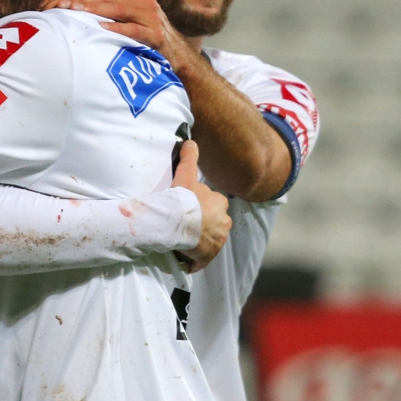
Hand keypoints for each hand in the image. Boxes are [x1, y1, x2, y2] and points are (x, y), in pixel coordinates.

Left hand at [57, 0, 189, 66]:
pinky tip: (100, 27)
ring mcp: (151, 16)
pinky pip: (132, 29)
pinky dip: (116, 28)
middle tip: (64, 5)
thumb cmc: (145, 30)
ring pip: (119, 8)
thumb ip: (113, 1)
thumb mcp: (132, 10)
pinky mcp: (154, 35)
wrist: (174, 52)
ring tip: (76, 12)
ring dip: (95, 9)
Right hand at [171, 140, 229, 272]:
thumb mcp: (185, 174)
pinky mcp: (209, 256)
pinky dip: (195, 260)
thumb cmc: (182, 199)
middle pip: (213, 223)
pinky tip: (184, 259)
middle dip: (203, 224)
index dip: (201, 205)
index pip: (213, 203)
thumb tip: (190, 140)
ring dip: (199, 241)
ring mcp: (218, 241)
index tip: (188, 207)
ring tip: (182, 240)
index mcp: (220, 204)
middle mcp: (224, 223)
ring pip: (209, 240)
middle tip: (184, 224)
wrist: (176, 222)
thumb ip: (189, 157)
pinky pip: (202, 259)